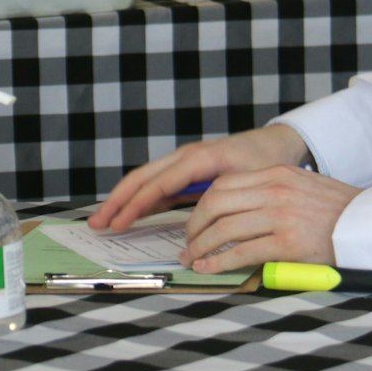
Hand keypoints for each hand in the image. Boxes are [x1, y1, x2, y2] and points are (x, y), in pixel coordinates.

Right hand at [89, 124, 311, 232]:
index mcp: (197, 159)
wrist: (275, 144)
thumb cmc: (263, 162)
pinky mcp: (184, 171)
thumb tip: (200, 227)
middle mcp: (184, 157)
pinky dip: (138, 199)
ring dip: (122, 200)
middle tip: (96, 223)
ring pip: (143, 180)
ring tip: (102, 220)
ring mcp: (182, 162)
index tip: (118, 223)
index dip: (135, 204)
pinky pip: (155, 184)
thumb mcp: (247, 181)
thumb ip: (222, 199)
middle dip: (116, 202)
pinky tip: (127, 215)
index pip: (157, 184)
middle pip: (140, 178)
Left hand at [180, 165, 360, 271]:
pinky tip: (208, 269)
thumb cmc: (338, 212)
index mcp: (275, 174)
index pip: (222, 185)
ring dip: (200, 247)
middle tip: (187, 244)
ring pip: (223, 229)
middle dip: (193, 227)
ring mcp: (280, 216)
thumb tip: (234, 212)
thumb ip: (269, 192)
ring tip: (192, 260)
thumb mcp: (301, 187)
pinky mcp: (287, 243)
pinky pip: (241, 252)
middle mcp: (275, 190)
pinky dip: (218, 262)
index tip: (194, 223)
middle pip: (215, 204)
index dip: (201, 207)